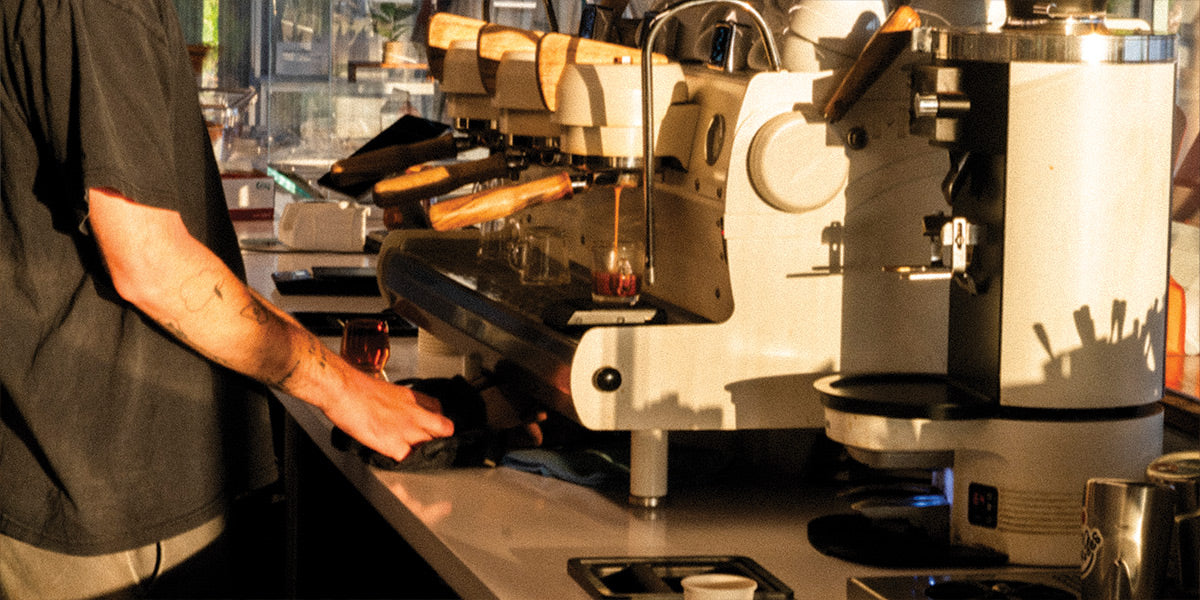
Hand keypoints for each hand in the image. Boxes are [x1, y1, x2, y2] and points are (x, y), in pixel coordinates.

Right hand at [321, 368, 454, 462]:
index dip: (437, 420)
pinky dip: (405, 461)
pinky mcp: (394, 444)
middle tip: (429, 442)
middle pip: (445, 429)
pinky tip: (399, 458)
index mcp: (413, 397)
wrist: (343, 390)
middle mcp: (415, 413)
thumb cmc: (357, 388)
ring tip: (414, 452)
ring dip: (425, 451)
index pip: (440, 410)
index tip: (432, 426)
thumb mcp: (387, 390)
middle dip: (440, 437)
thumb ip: (399, 403)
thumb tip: (398, 412)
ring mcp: (407, 429)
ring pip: (433, 445)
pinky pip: (410, 459)